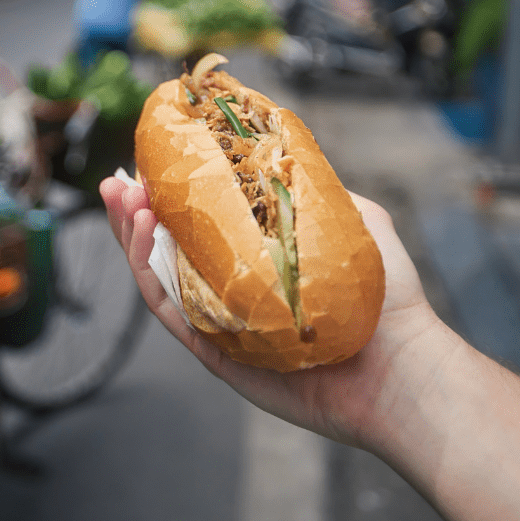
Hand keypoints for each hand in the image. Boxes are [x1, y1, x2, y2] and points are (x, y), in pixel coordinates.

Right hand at [100, 176, 454, 449]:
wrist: (401, 366)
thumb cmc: (387, 298)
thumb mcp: (356, 221)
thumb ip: (319, 190)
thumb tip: (285, 155)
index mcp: (255, 263)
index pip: (200, 226)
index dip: (170, 196)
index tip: (150, 164)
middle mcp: (231, 291)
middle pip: (166, 250)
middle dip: (135, 214)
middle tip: (118, 183)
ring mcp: (221, 321)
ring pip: (158, 278)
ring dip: (131, 237)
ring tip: (124, 200)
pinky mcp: (215, 352)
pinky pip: (170, 311)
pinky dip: (147, 274)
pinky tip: (143, 234)